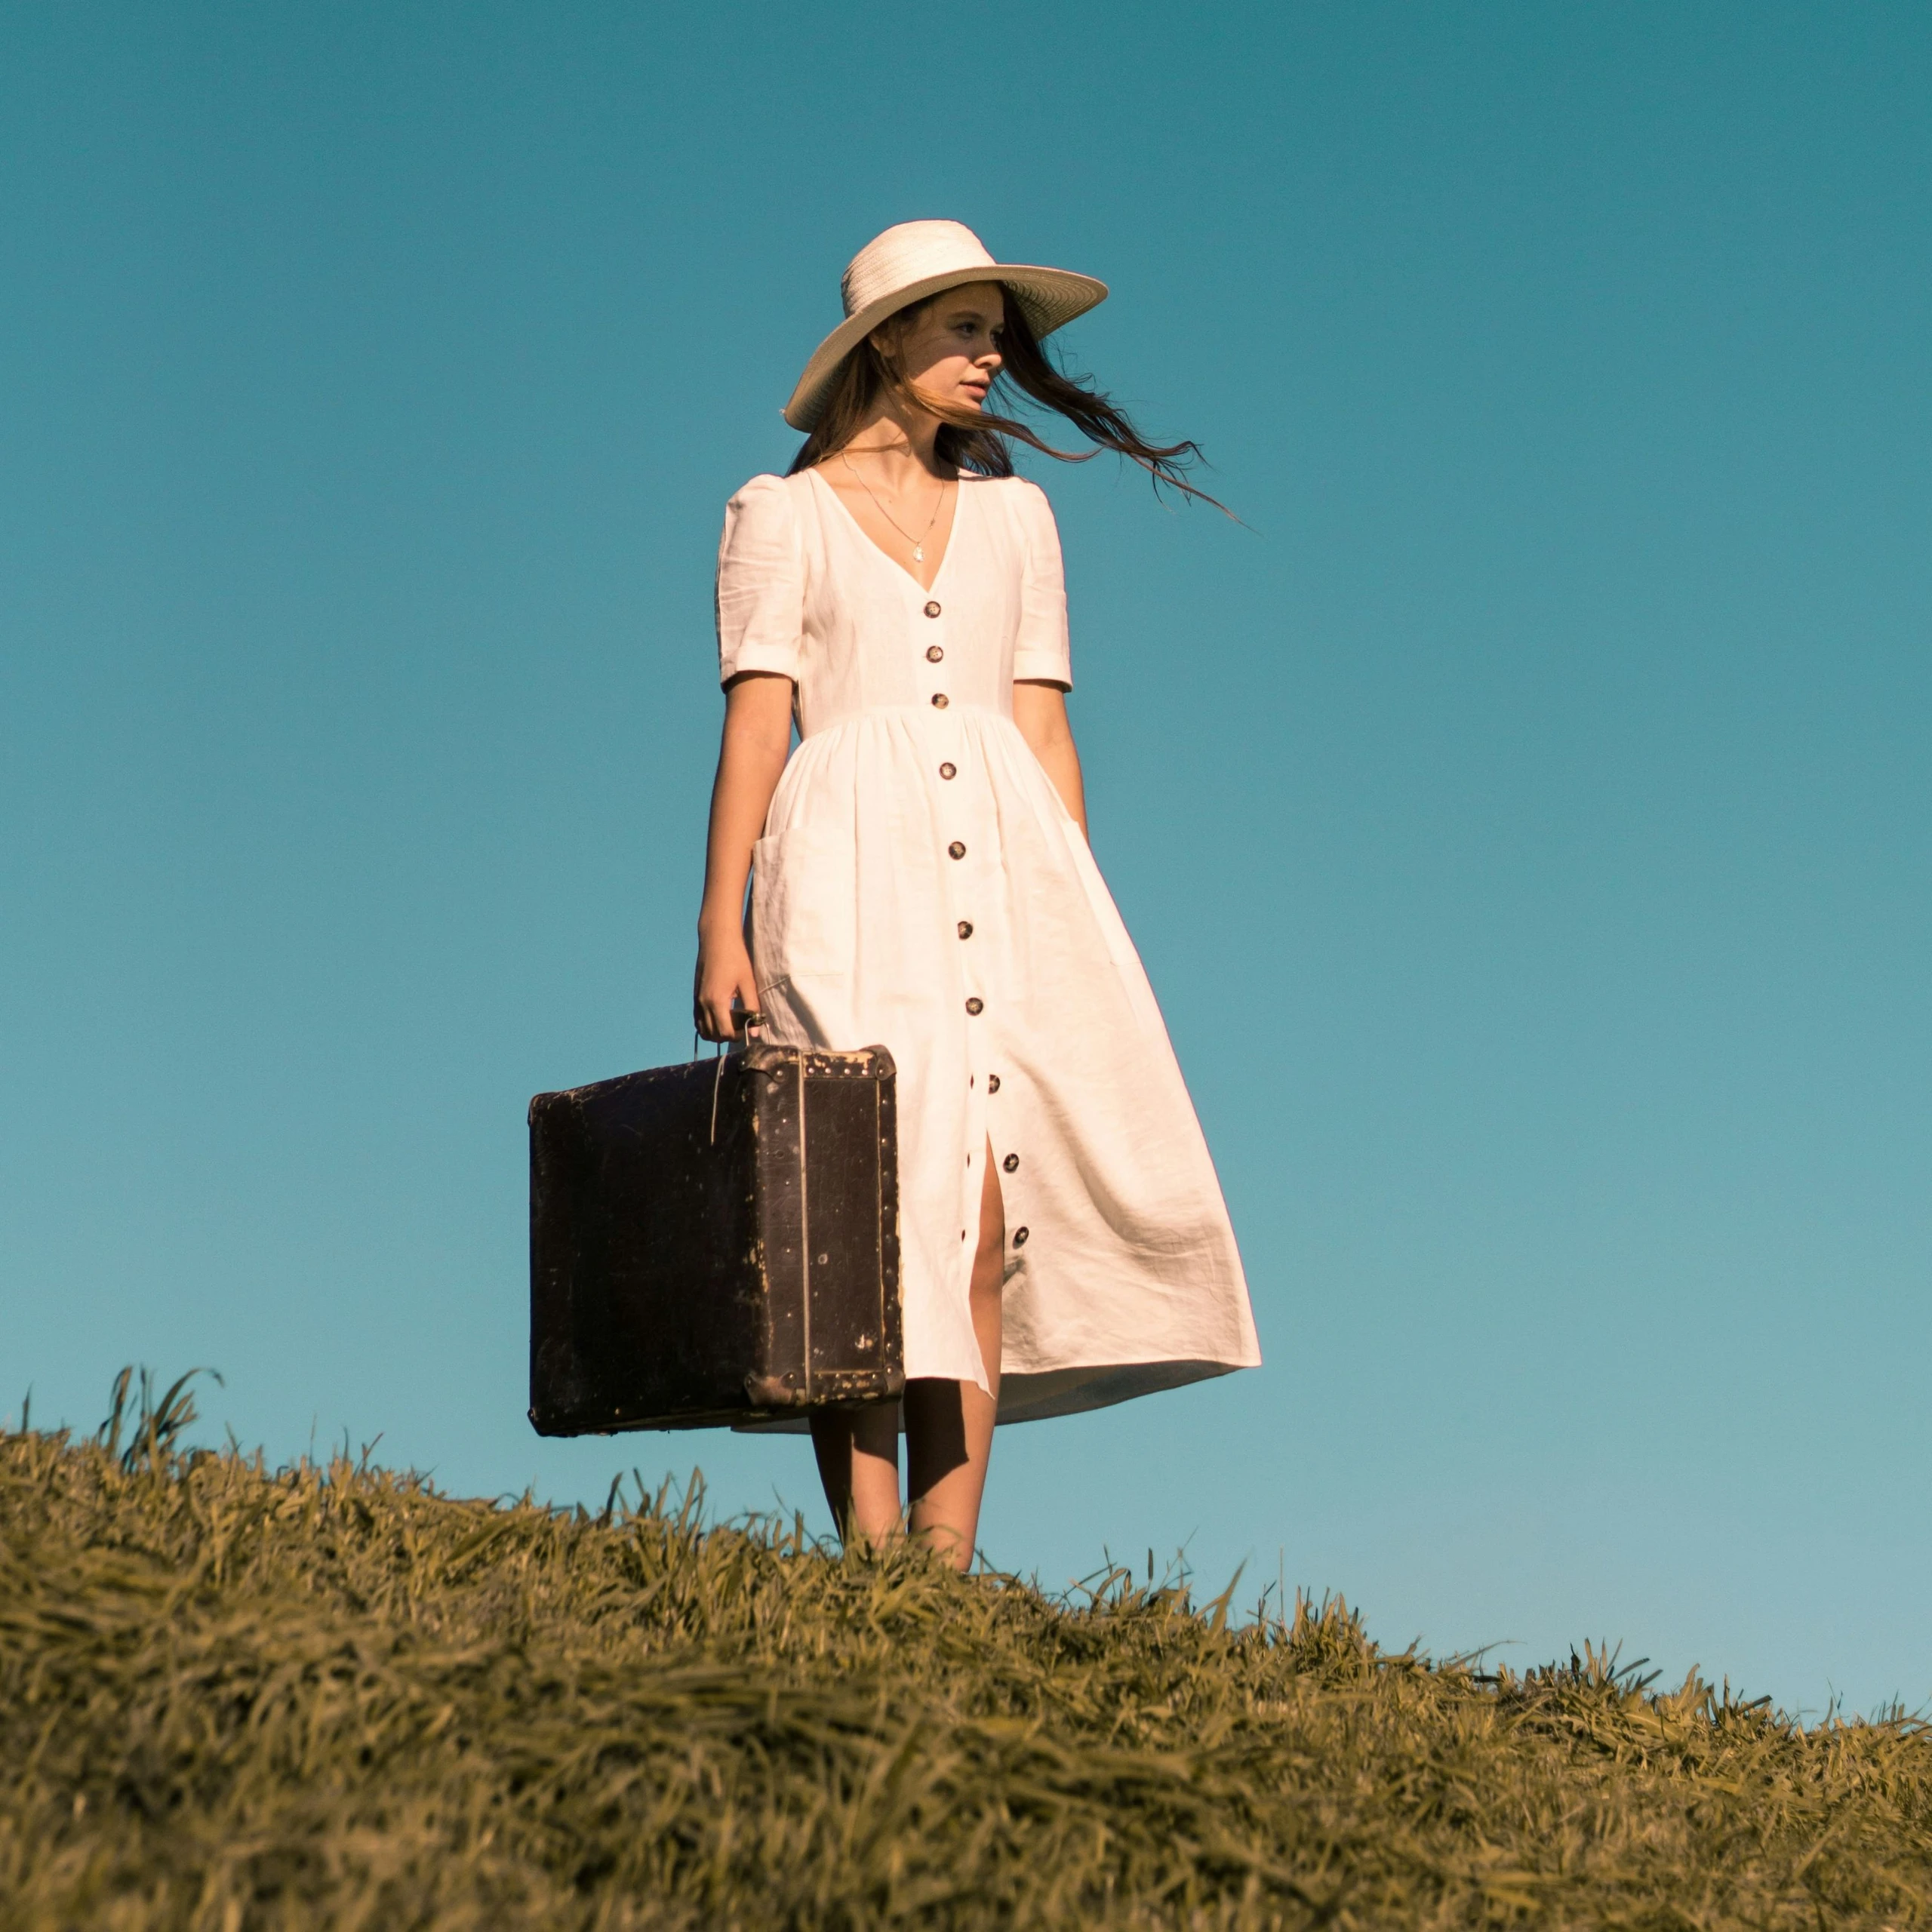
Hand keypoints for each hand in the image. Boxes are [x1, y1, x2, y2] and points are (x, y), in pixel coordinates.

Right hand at [693, 924, 762, 1042]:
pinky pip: (698, 1019)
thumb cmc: (736, 958)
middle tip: (741, 1027)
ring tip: (731, 1023)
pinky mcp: (695, 996)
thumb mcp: (748, 983)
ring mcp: (697, 1000)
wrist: (717, 939)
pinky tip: (722, 1016)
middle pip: (712, 1035)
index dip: (738, 1036)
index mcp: (717, 1001)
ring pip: (702, 1030)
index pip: (725, 1032)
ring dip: (716, 1032)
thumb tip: (756, 1032)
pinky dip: (708, 1024)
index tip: (748, 1029)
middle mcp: (703, 1003)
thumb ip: (752, 1008)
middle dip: (727, 1036)